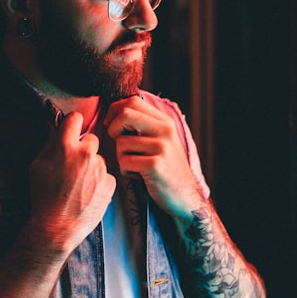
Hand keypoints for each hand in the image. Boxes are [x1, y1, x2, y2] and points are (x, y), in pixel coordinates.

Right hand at [27, 112, 114, 253]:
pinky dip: (100, 182)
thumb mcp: (37, 166)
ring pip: (99, 159)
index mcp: (65, 146)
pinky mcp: (110, 183)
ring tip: (79, 184)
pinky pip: (106, 175)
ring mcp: (100, 169)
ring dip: (92, 167)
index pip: (75, 118)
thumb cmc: (43, 196)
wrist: (58, 225)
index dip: (73, 124)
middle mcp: (85, 153)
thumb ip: (50, 145)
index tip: (73, 129)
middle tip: (74, 164)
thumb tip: (57, 130)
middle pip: (91, 139)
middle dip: (84, 148)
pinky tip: (88, 193)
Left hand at [104, 97, 202, 219]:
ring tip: (133, 165)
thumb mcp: (161, 141)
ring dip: (120, 156)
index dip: (115, 111)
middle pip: (125, 114)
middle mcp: (165, 131)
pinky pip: (125, 162)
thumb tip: (114, 111)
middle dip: (112, 129)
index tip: (112, 126)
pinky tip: (137, 176)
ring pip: (121, 142)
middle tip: (118, 144)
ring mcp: (161, 147)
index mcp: (164, 122)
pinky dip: (126, 171)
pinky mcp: (155, 165)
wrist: (185, 196)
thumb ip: (144, 126)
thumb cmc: (165, 168)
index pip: (132, 101)